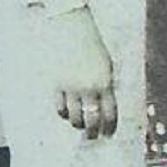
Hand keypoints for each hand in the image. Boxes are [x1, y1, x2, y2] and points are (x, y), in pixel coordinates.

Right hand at [49, 6, 116, 139]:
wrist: (72, 29)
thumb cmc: (93, 46)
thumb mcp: (107, 65)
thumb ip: (107, 85)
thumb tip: (106, 106)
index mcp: (105, 83)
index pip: (110, 114)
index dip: (109, 127)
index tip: (108, 134)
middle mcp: (89, 88)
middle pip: (92, 120)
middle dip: (93, 132)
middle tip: (93, 136)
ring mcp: (72, 88)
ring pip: (74, 117)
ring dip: (78, 124)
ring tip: (80, 125)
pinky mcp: (57, 85)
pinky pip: (60, 107)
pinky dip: (64, 114)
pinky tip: (67, 114)